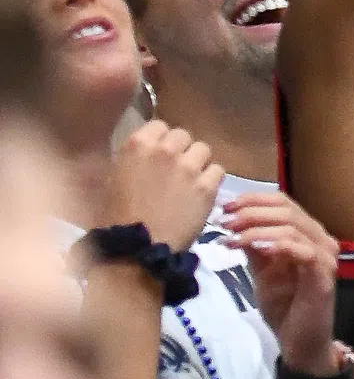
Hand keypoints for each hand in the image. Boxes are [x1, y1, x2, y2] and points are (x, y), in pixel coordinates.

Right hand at [101, 122, 218, 251]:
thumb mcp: (111, 181)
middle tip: (173, 171)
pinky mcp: (207, 186)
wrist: (133, 252)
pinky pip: (217, 171)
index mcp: (137, 145)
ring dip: (197, 163)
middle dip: (180, 151)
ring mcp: (189, 167)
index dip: (160, 140)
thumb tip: (141, 151)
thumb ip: (130, 159)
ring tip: (188, 183)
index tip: (157, 156)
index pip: (159, 126)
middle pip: (184, 136)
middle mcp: (166, 150)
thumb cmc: (113, 220)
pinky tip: (199, 194)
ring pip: (203, 150)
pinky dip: (210, 181)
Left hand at [222, 188, 340, 374]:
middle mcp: (321, 238)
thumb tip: (236, 224)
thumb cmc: (285, 307)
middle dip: (251, 212)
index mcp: (308, 234)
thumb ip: (256, 249)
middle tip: (224, 221)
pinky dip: (278, 245)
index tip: (224, 207)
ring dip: (257, 228)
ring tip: (232, 237)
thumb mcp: (263, 272)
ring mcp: (325, 255)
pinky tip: (256, 248)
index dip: (253, 200)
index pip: (283, 204)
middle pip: (287, 210)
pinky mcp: (323, 274)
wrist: (301, 342)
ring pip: (293, 226)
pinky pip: (303, 251)